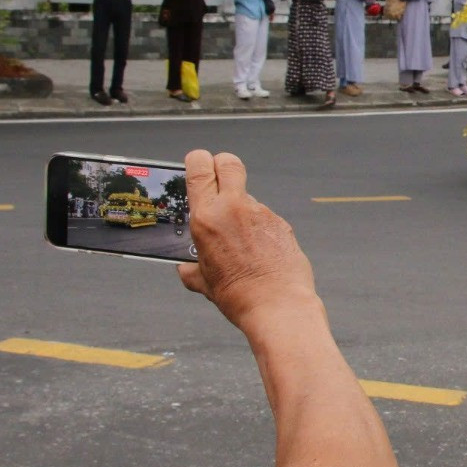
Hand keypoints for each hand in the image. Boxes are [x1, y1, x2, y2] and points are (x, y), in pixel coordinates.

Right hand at [176, 151, 317, 329]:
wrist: (278, 305)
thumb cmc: (239, 295)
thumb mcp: (204, 282)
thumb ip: (191, 268)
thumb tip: (185, 267)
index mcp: (207, 218)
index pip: (200, 168)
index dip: (198, 161)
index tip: (197, 165)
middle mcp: (235, 208)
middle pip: (228, 162)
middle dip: (221, 164)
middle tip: (218, 180)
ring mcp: (261, 213)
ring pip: (248, 195)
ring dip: (241, 208)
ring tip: (241, 241)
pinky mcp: (281, 222)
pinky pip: (264, 217)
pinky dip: (259, 228)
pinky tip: (259, 251)